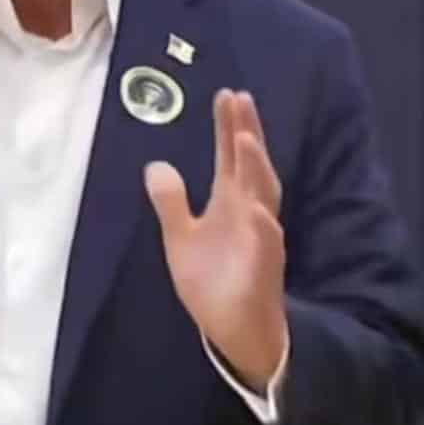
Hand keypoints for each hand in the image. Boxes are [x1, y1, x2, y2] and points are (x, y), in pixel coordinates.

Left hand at [144, 90, 286, 389]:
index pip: (231, 157)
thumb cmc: (213, 282)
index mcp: (231, 202)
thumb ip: (171, 203)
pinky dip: (264, 225)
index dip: (229, 127)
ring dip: (256, 168)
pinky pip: (267, 243)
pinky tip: (256, 209)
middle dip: (246, 133)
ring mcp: (261, 237)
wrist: (233, 328)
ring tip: (245, 139)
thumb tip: (156, 165)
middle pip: (251, 165)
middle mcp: (251, 212)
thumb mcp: (181, 239)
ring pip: (264, 197)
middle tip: (239, 100)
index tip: (227, 95)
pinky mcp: (264, 266)